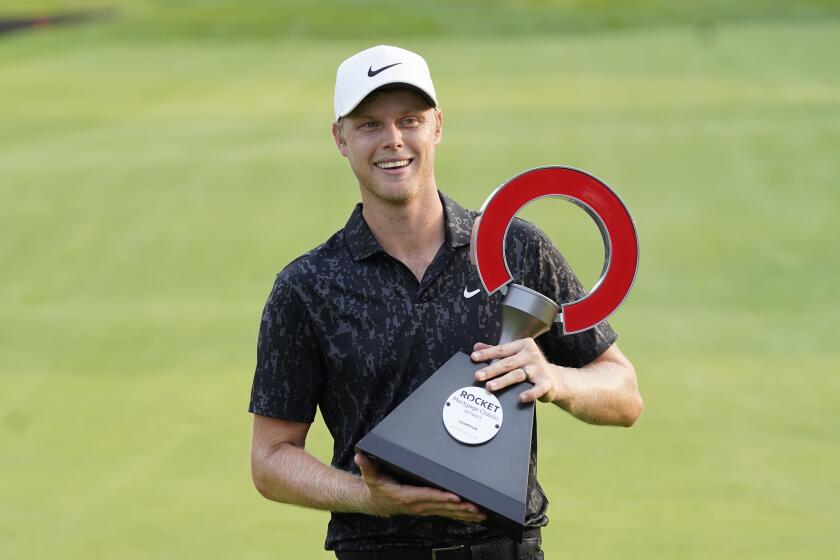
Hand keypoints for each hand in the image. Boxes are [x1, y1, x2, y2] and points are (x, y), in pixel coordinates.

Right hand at [354, 453, 485, 522]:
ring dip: (463, 514)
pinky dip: (459, 516)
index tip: (455, 497)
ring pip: (446, 512)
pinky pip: (445, 514)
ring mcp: (423, 509)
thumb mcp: (370, 476)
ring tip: (479, 513)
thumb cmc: (376, 488)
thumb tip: (360, 456)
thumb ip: (366, 465)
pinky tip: (471, 517)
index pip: (427, 495)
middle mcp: (417, 505)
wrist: (374, 503)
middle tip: (475, 506)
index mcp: (407, 496)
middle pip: (441, 506)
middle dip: (460, 507)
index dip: (441, 496)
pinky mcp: (427, 510)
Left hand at [471, 338, 565, 403]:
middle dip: (491, 370)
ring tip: (490, 386)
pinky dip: (529, 393)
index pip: (501, 350)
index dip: (487, 354)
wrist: (553, 378)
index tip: (474, 357)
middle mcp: (531, 355)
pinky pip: (537, 389)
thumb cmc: (529, 365)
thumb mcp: (514, 355)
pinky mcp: (546, 383)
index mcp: (522, 346)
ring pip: (518, 375)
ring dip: (503, 381)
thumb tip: (477, 347)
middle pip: (508, 363)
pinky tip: (520, 398)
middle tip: (477, 376)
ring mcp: (539, 369)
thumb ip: (497, 351)